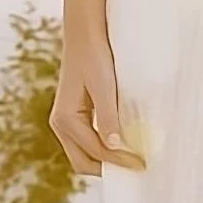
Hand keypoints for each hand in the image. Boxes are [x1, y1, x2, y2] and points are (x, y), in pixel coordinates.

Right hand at [49, 32, 145, 176]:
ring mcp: (65, 122)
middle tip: (135, 168)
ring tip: (131, 159)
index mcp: (65, 119)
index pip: (95, 150)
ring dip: (106, 160)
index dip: (119, 159)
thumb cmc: (94, 55)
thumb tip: (114, 146)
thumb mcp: (104, 86)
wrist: (85, 34)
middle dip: (108, 169)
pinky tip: (121, 145)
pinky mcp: (74, 116)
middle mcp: (61, 124)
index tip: (142, 163)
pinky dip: (103, 148)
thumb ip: (108, 117)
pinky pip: (87, 142)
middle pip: (83, 162)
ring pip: (84, 154)